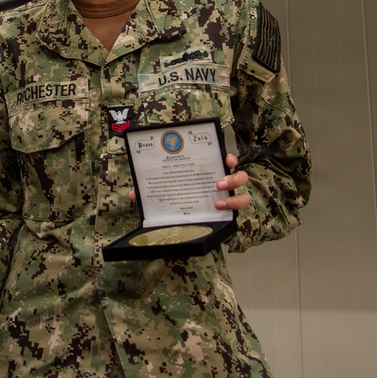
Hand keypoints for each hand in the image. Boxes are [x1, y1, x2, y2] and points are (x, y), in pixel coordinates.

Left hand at [128, 153, 251, 210]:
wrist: (185, 220)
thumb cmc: (178, 194)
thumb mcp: (164, 188)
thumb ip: (151, 189)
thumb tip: (133, 194)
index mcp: (209, 171)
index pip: (224, 160)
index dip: (228, 157)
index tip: (226, 159)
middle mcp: (223, 182)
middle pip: (239, 175)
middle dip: (232, 178)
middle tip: (217, 183)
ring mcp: (228, 197)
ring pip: (243, 194)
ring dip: (235, 197)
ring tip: (218, 201)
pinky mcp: (229, 211)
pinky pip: (239, 208)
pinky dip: (233, 207)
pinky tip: (221, 208)